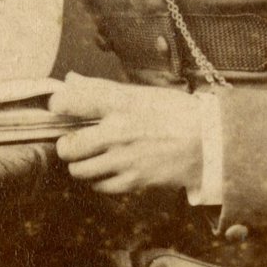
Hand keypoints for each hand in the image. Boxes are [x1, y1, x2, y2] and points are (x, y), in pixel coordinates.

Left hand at [49, 73, 203, 194]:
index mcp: (121, 104)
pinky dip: (99, 180)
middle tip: (73, 142)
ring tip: (90, 158)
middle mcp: (119, 132)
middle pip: (67, 146)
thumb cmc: (175, 113)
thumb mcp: (141, 93)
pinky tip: (108, 170)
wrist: (209, 141)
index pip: (71, 101)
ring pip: (80, 170)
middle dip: (66, 145)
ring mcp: (125, 159)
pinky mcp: (135, 181)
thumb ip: (102, 88)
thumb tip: (70, 80)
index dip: (57, 104)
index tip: (59, 107)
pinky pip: (100, 186)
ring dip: (80, 165)